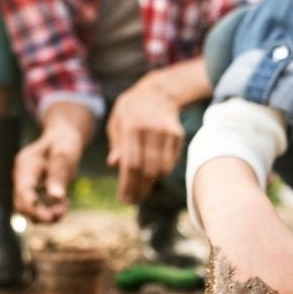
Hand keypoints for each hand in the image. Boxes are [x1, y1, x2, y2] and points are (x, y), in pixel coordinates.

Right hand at [12, 121, 82, 222]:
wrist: (62, 136)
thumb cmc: (63, 142)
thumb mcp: (64, 155)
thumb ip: (58, 175)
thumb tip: (56, 197)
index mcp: (25, 165)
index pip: (23, 191)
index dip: (33, 208)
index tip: (50, 218)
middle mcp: (21, 177)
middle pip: (22, 204)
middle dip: (40, 214)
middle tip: (62, 212)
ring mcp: (26, 184)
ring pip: (29, 209)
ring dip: (46, 213)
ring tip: (65, 207)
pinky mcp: (33, 191)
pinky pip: (37, 207)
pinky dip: (50, 209)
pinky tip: (64, 203)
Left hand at [106, 77, 183, 204]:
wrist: (157, 92)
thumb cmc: (129, 112)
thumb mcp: (116, 124)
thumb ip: (116, 145)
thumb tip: (115, 165)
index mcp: (132, 127)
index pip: (131, 163)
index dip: (128, 184)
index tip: (125, 199)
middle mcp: (151, 130)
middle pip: (148, 170)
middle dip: (140, 190)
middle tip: (133, 200)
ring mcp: (167, 133)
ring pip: (162, 169)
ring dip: (151, 185)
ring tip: (141, 191)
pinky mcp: (177, 136)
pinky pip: (170, 163)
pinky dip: (161, 174)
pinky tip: (152, 176)